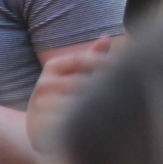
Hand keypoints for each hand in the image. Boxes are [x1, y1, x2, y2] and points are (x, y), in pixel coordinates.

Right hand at [28, 37, 114, 151]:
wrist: (35, 126)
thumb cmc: (61, 94)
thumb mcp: (72, 73)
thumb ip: (90, 57)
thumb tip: (106, 37)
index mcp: (53, 66)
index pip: (81, 59)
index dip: (102, 61)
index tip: (123, 67)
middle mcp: (45, 84)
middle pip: (79, 82)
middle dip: (103, 86)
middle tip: (127, 90)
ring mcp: (42, 105)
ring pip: (75, 104)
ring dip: (97, 106)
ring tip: (119, 108)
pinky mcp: (44, 126)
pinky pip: (68, 124)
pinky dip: (86, 124)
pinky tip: (103, 125)